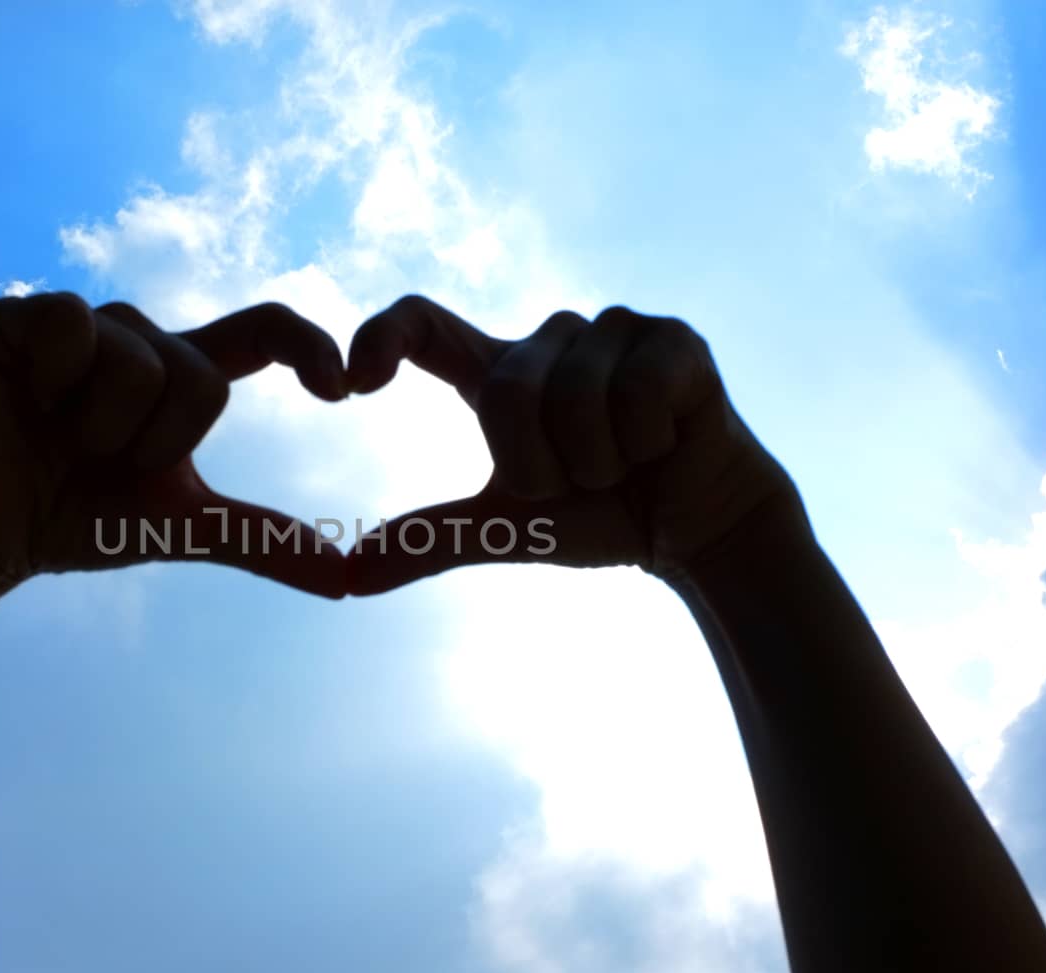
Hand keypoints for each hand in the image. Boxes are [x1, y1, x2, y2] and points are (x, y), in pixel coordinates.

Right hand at [0, 292, 350, 598]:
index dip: (309, 346)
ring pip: (141, 361)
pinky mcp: (17, 316)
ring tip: (59, 437)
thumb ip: (260, 540)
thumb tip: (346, 582)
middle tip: (105, 461)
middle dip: (161, 446)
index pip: (266, 331)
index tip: (340, 391)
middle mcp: (136, 336)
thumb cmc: (77, 522)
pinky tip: (24, 402)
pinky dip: (55, 384)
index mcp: (180, 371)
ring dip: (105, 428)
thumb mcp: (180, 526)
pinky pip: (73, 328)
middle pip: (204, 376)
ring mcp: (78, 321)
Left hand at [342, 296, 805, 593]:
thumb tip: (346, 577)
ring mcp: (614, 330)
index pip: (422, 323)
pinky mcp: (673, 339)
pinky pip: (636, 392)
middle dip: (540, 467)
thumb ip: (428, 542)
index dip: (382, 336)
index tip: (354, 384)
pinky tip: (665, 445)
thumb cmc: (598, 519)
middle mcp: (550, 337)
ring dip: (597, 461)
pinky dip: (646, 444)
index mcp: (500, 370)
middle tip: (578, 482)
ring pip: (574, 395)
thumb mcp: (505, 528)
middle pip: (507, 391)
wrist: (698, 533)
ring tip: (624, 464)